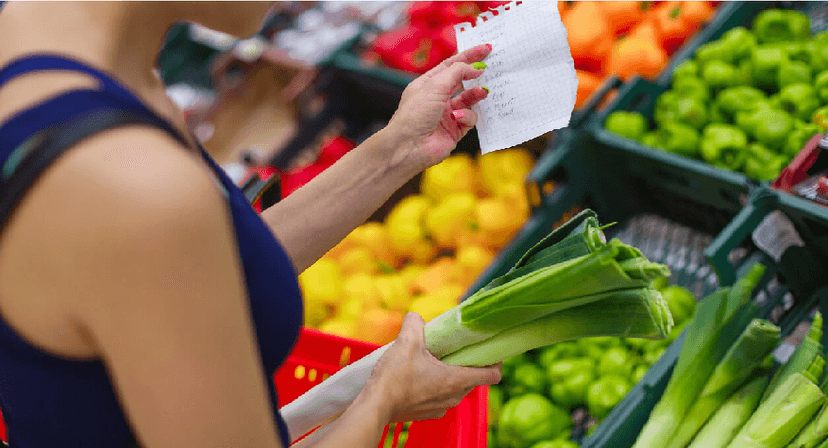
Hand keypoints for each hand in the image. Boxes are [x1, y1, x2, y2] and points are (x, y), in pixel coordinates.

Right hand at [365, 312, 501, 422]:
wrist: (374, 406)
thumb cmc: (394, 376)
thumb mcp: (406, 341)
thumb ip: (415, 324)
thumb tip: (416, 317)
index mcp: (456, 380)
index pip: (492, 375)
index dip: (495, 361)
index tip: (490, 350)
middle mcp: (453, 397)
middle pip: (473, 379)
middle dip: (469, 363)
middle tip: (457, 348)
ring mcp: (440, 408)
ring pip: (456, 389)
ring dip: (451, 375)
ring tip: (436, 360)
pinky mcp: (427, 413)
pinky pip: (440, 398)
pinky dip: (437, 387)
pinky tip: (421, 376)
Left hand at [384, 44, 491, 171]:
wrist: (409, 146)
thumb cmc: (415, 114)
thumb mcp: (435, 85)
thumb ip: (457, 72)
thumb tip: (475, 68)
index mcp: (428, 84)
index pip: (451, 65)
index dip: (468, 56)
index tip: (486, 49)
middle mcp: (438, 98)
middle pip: (462, 81)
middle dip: (476, 75)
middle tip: (491, 68)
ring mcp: (447, 114)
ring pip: (469, 100)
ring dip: (476, 94)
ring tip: (482, 91)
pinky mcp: (455, 130)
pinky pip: (469, 118)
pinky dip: (467, 116)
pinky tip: (457, 118)